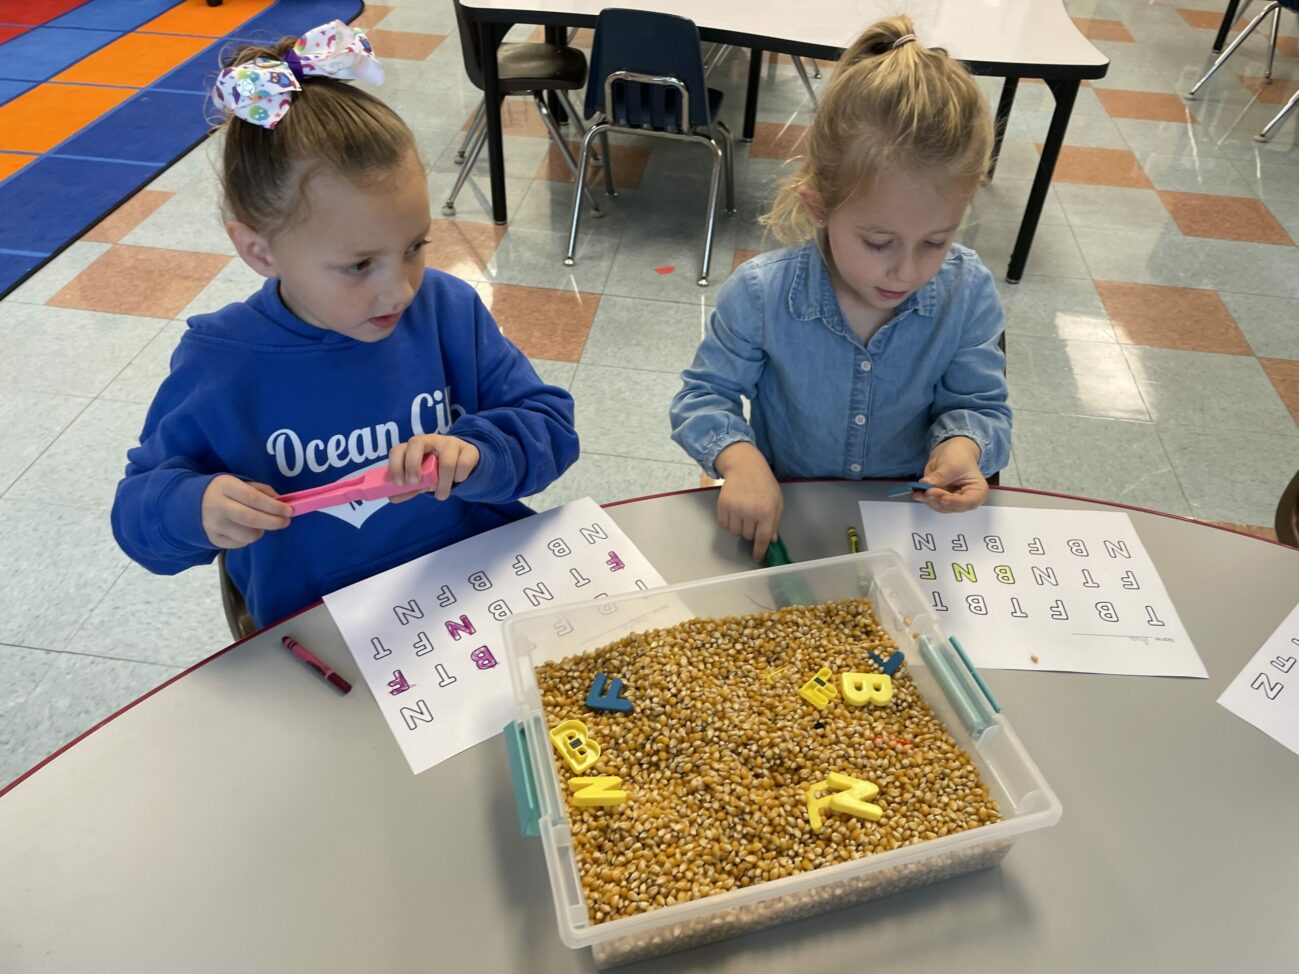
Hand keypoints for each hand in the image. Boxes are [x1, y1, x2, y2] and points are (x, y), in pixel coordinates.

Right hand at [201, 475, 291, 548]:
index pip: (253, 498)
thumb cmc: (225, 492)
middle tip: (285, 522)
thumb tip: (281, 503)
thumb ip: (261, 491)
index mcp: (225, 487)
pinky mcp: (214, 539)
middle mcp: (217, 506)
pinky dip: (249, 538)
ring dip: (261, 531)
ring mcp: (213, 525)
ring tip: (261, 524)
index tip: (289, 511)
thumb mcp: (240, 483)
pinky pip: (240, 543)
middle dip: (273, 522)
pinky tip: (245, 528)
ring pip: (247, 535)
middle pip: (250, 519)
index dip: (274, 506)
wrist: (192, 504)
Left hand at [387, 433, 479, 501]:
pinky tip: (457, 480)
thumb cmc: (437, 469)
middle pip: (416, 443)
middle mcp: (430, 440)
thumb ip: (409, 488)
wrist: (464, 462)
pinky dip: (459, 478)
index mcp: (414, 447)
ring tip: (441, 494)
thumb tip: (392, 498)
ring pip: (446, 462)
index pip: (398, 449)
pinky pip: (463, 465)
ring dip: (443, 484)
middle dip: (413, 465)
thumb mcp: (422, 479)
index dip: (396, 465)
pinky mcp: (468, 450)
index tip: (399, 483)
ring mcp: (450, 443)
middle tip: (416, 484)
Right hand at [714, 442, 782, 560]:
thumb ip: (775, 521)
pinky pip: (724, 525)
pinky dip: (729, 522)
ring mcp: (735, 508)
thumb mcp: (777, 500)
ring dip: (739, 528)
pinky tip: (734, 512)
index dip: (759, 551)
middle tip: (753, 520)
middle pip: (747, 536)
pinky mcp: (722, 505)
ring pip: (735, 532)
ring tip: (743, 514)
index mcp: (767, 511)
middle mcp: (750, 512)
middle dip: (751, 532)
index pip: (762, 538)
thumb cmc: (764, 483)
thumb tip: (771, 540)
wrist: (744, 465)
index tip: (757, 557)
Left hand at [917, 437, 987, 512]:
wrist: (952, 451)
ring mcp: (952, 501)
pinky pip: (932, 502)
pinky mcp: (940, 499)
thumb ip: (940, 476)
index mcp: (978, 492)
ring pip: (940, 506)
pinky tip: (917, 492)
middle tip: (927, 491)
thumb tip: (926, 484)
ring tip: (919, 491)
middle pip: (952, 507)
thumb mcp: (951, 464)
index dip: (954, 502)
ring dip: (928, 500)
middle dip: (938, 500)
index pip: (968, 502)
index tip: (942, 498)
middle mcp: (966, 500)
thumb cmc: (959, 456)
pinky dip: (924, 498)